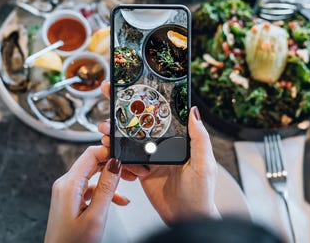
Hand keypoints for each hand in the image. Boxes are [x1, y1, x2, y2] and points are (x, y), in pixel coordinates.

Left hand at [44, 146, 127, 242]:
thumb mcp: (95, 217)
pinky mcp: (70, 199)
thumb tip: (115, 163)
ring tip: (125, 185)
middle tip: (128, 169)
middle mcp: (65, 184)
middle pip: (91, 162)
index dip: (108, 151)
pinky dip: (103, 191)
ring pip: (92, 174)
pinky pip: (89, 188)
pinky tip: (117, 200)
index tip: (123, 154)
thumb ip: (106, 188)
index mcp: (68, 185)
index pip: (90, 154)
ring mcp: (66, 192)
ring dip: (109, 179)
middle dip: (111, 164)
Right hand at [99, 82, 219, 224]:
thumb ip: (199, 137)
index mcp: (177, 138)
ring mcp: (151, 158)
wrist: (188, 220)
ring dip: (115, 136)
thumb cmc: (201, 193)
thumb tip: (194, 111)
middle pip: (140, 125)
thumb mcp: (204, 163)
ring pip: (129, 141)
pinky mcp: (142, 172)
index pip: (159, 115)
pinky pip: (126, 162)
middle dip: (122, 115)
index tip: (131, 88)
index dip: (145, 102)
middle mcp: (162, 145)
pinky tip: (114, 158)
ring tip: (106, 135)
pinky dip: (118, 159)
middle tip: (109, 107)